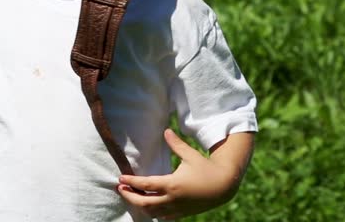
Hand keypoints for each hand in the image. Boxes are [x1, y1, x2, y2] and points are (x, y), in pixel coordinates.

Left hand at [116, 129, 244, 219]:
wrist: (225, 186)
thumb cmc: (206, 167)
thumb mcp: (190, 154)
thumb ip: (176, 144)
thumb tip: (166, 131)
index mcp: (173, 184)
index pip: (146, 184)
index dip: (131, 181)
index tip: (120, 177)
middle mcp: (173, 199)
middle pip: (145, 203)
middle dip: (130, 196)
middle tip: (120, 188)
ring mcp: (178, 208)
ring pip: (153, 212)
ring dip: (140, 205)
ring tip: (131, 195)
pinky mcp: (183, 213)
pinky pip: (164, 216)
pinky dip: (154, 212)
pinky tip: (148, 206)